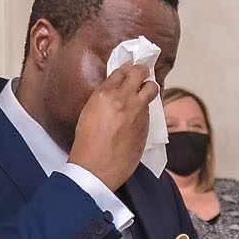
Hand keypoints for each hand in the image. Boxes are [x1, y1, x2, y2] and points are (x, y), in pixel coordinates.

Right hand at [68, 61, 156, 191]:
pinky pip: (150, 110)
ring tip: (146, 91)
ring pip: (152, 89)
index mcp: (105, 94)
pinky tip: (139, 114)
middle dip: (142, 71)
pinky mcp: (146, 125)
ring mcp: (137, 112)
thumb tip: (114, 92)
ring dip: (149, 89)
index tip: (128, 70)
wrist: (95, 168)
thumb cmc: (86, 144)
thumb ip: (103, 99)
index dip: (125, 70)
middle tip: (142, 73)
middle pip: (140, 73)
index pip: (121, 71)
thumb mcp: (88, 113)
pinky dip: (146, 109)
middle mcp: (123, 99)